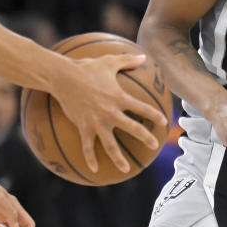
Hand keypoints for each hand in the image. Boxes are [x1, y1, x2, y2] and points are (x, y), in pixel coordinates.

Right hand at [52, 53, 167, 173]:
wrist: (63, 77)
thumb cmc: (87, 67)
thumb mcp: (109, 61)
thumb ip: (128, 60)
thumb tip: (143, 56)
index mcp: (119, 97)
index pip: (142, 108)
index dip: (155, 115)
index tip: (163, 122)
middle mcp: (110, 113)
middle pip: (132, 128)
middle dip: (145, 138)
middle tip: (154, 146)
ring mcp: (96, 122)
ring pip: (110, 145)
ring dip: (119, 159)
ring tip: (127, 169)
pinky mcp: (83, 127)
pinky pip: (87, 147)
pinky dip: (90, 159)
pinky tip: (94, 170)